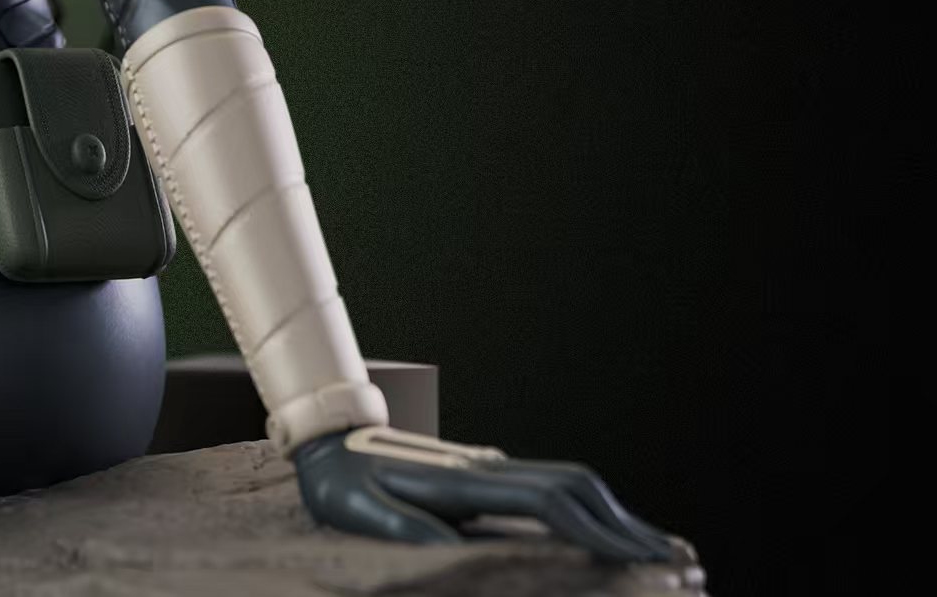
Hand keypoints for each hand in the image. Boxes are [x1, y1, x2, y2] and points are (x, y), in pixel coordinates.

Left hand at [293, 427, 679, 562]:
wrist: (325, 442)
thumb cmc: (341, 484)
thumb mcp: (362, 511)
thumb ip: (407, 529)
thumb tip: (455, 548)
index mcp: (465, 481)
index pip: (549, 501)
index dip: (597, 531)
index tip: (640, 560)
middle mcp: (487, 468)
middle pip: (576, 486)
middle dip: (627, 524)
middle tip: (678, 563)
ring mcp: (490, 468)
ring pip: (571, 483)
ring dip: (618, 515)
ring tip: (662, 550)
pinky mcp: (488, 477)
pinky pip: (550, 490)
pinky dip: (591, 510)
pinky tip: (608, 533)